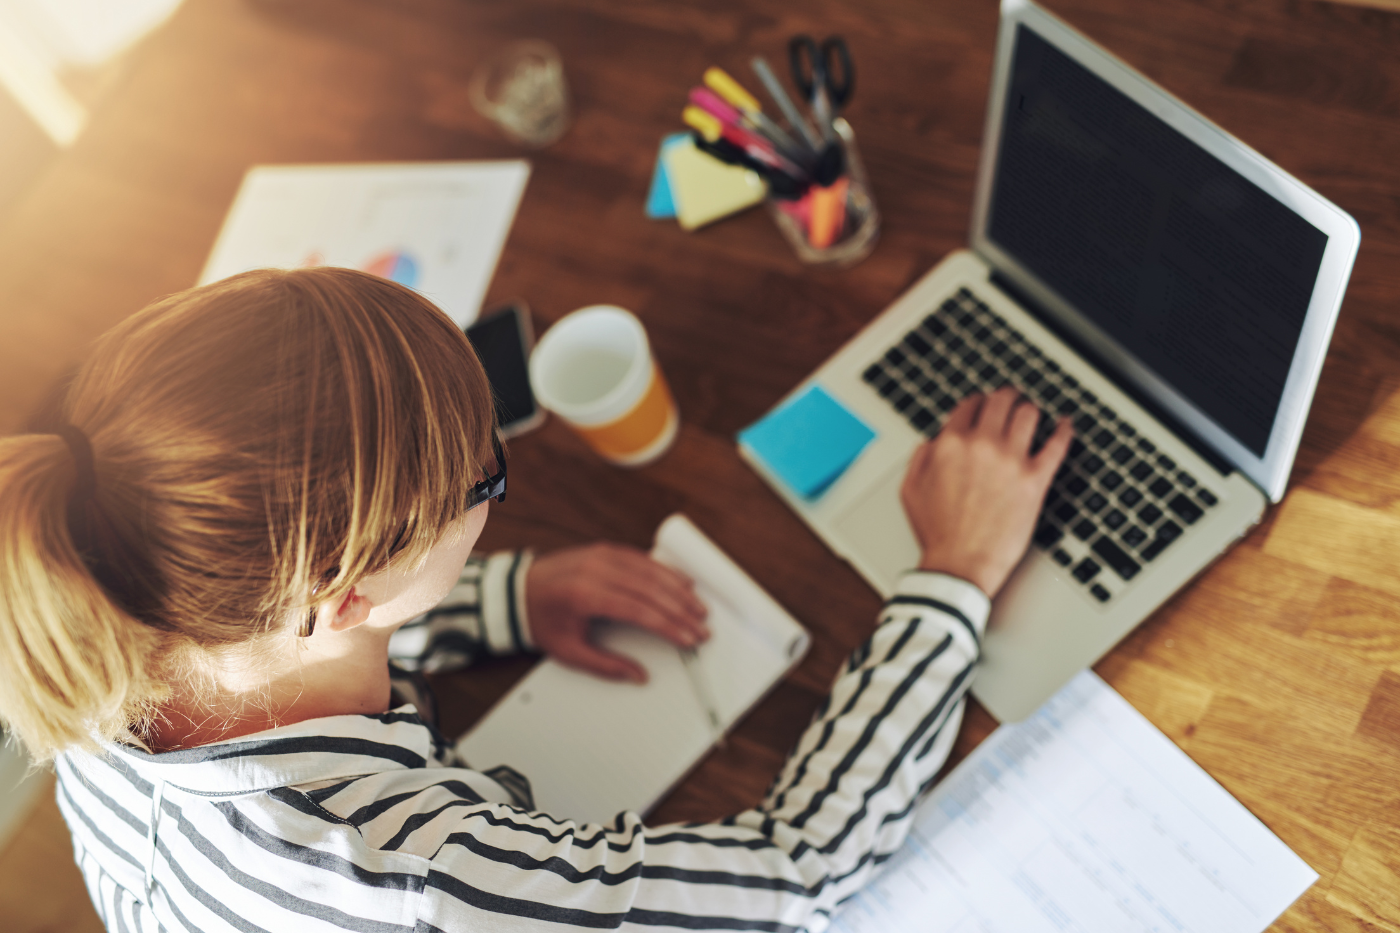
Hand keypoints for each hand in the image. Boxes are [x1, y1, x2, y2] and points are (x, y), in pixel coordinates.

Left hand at [525, 543, 709, 682]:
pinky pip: (642, 558)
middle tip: (702, 627)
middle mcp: (597, 570)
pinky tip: (682, 582)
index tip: (688, 639)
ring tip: (699, 608)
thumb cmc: (541, 620)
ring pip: (651, 571)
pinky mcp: (605, 550)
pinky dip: (666, 571)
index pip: (639, 610)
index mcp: (586, 595)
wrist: (517, 591)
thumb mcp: (569, 651)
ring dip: (679, 590)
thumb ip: (606, 665)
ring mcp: (602, 556)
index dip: (668, 626)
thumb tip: (639, 677)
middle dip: (682, 610)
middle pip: (651, 589)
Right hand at [900, 386, 1072, 597]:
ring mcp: (1011, 461)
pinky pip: (1057, 445)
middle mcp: (981, 445)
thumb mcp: (911, 490)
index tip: (982, 405)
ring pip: (1029, 414)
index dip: (977, 402)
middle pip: (1001, 402)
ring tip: (1032, 413)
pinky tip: (1065, 425)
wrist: (961, 564)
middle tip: (1011, 399)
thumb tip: (931, 442)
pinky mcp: (1035, 480)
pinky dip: (1064, 430)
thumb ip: (919, 459)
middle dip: (1006, 397)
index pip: (969, 406)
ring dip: (1029, 410)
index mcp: (950, 445)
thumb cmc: (937, 533)